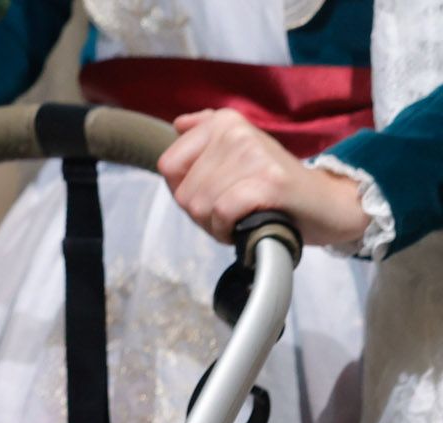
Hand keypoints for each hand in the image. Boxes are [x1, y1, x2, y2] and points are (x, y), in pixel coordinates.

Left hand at [160, 108, 368, 248]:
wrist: (325, 203)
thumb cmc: (272, 186)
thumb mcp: (237, 155)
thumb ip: (205, 136)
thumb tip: (179, 123)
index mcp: (224, 122)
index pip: (168, 166)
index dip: (184, 191)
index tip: (215, 192)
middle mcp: (237, 132)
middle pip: (183, 192)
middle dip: (203, 212)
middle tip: (235, 208)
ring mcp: (254, 154)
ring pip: (200, 205)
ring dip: (217, 223)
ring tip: (244, 214)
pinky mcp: (268, 181)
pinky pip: (222, 212)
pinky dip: (229, 229)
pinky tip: (247, 225)